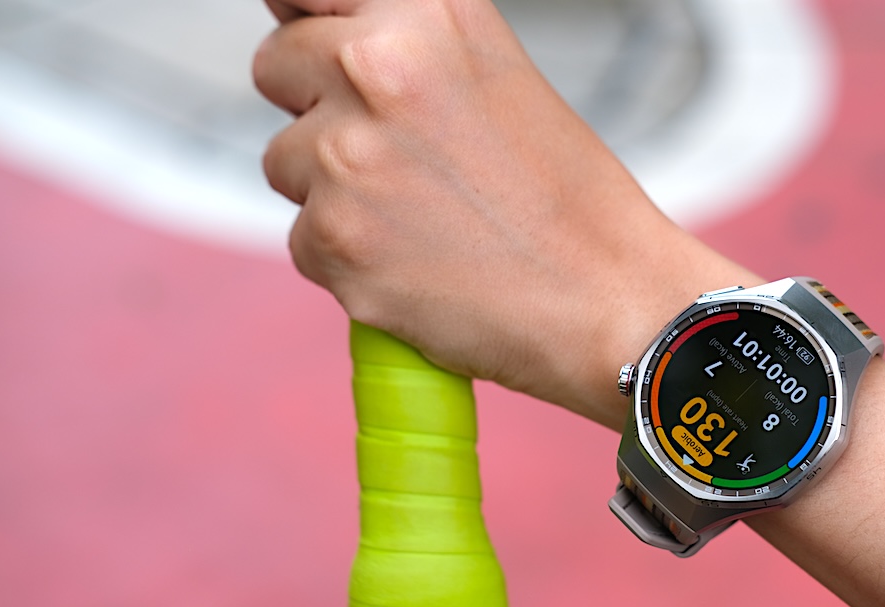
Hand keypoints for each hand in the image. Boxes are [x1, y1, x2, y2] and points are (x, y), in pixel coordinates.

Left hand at [254, 0, 754, 423]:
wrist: (609, 301)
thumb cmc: (571, 201)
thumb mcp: (497, 74)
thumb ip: (408, 46)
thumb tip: (328, 42)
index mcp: (425, 15)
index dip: (306, 21)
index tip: (315, 52)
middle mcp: (375, 68)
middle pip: (276, 64)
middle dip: (318, 106)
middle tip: (396, 153)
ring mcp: (347, 156)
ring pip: (284, 160)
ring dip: (332, 188)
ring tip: (421, 216)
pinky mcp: (332, 239)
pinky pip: (302, 239)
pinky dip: (347, 257)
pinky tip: (417, 264)